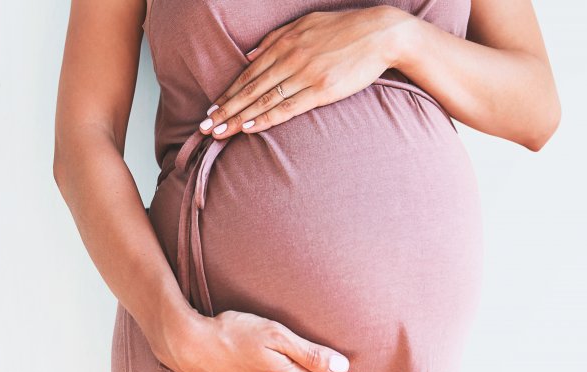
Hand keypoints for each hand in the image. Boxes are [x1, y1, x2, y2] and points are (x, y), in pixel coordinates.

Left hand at [197, 5, 416, 138]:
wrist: (381, 34)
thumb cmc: (345, 29)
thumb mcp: (306, 24)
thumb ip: (275, 39)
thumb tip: (250, 56)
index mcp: (284, 43)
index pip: (248, 74)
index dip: (228, 93)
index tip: (212, 108)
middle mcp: (289, 59)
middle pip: (250, 90)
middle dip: (225, 110)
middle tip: (205, 127)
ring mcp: (305, 75)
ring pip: (264, 101)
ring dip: (239, 118)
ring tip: (220, 132)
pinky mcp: (322, 90)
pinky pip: (288, 107)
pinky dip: (267, 118)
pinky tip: (250, 127)